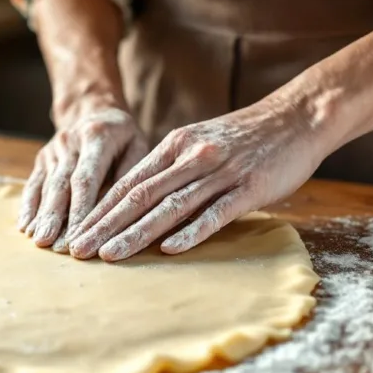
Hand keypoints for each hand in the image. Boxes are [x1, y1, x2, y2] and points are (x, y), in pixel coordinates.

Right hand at [20, 106, 148, 250]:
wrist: (92, 109)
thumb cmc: (122, 135)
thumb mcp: (137, 144)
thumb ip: (130, 173)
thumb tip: (124, 208)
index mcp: (96, 137)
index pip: (86, 178)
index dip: (80, 209)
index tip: (79, 235)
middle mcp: (69, 142)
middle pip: (60, 185)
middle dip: (55, 217)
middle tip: (52, 245)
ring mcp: (53, 150)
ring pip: (45, 186)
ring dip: (41, 215)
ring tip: (38, 240)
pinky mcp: (43, 158)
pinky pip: (33, 183)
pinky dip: (28, 206)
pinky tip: (24, 226)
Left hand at [66, 96, 327, 260]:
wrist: (298, 117)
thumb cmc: (245, 136)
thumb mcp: (199, 141)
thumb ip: (170, 167)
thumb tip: (136, 197)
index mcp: (174, 146)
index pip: (127, 183)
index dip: (98, 209)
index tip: (74, 232)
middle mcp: (191, 157)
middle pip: (138, 196)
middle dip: (104, 226)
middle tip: (76, 250)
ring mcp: (220, 172)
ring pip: (169, 207)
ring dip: (136, 233)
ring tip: (109, 256)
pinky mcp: (249, 187)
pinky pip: (216, 212)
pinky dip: (191, 231)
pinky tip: (169, 249)